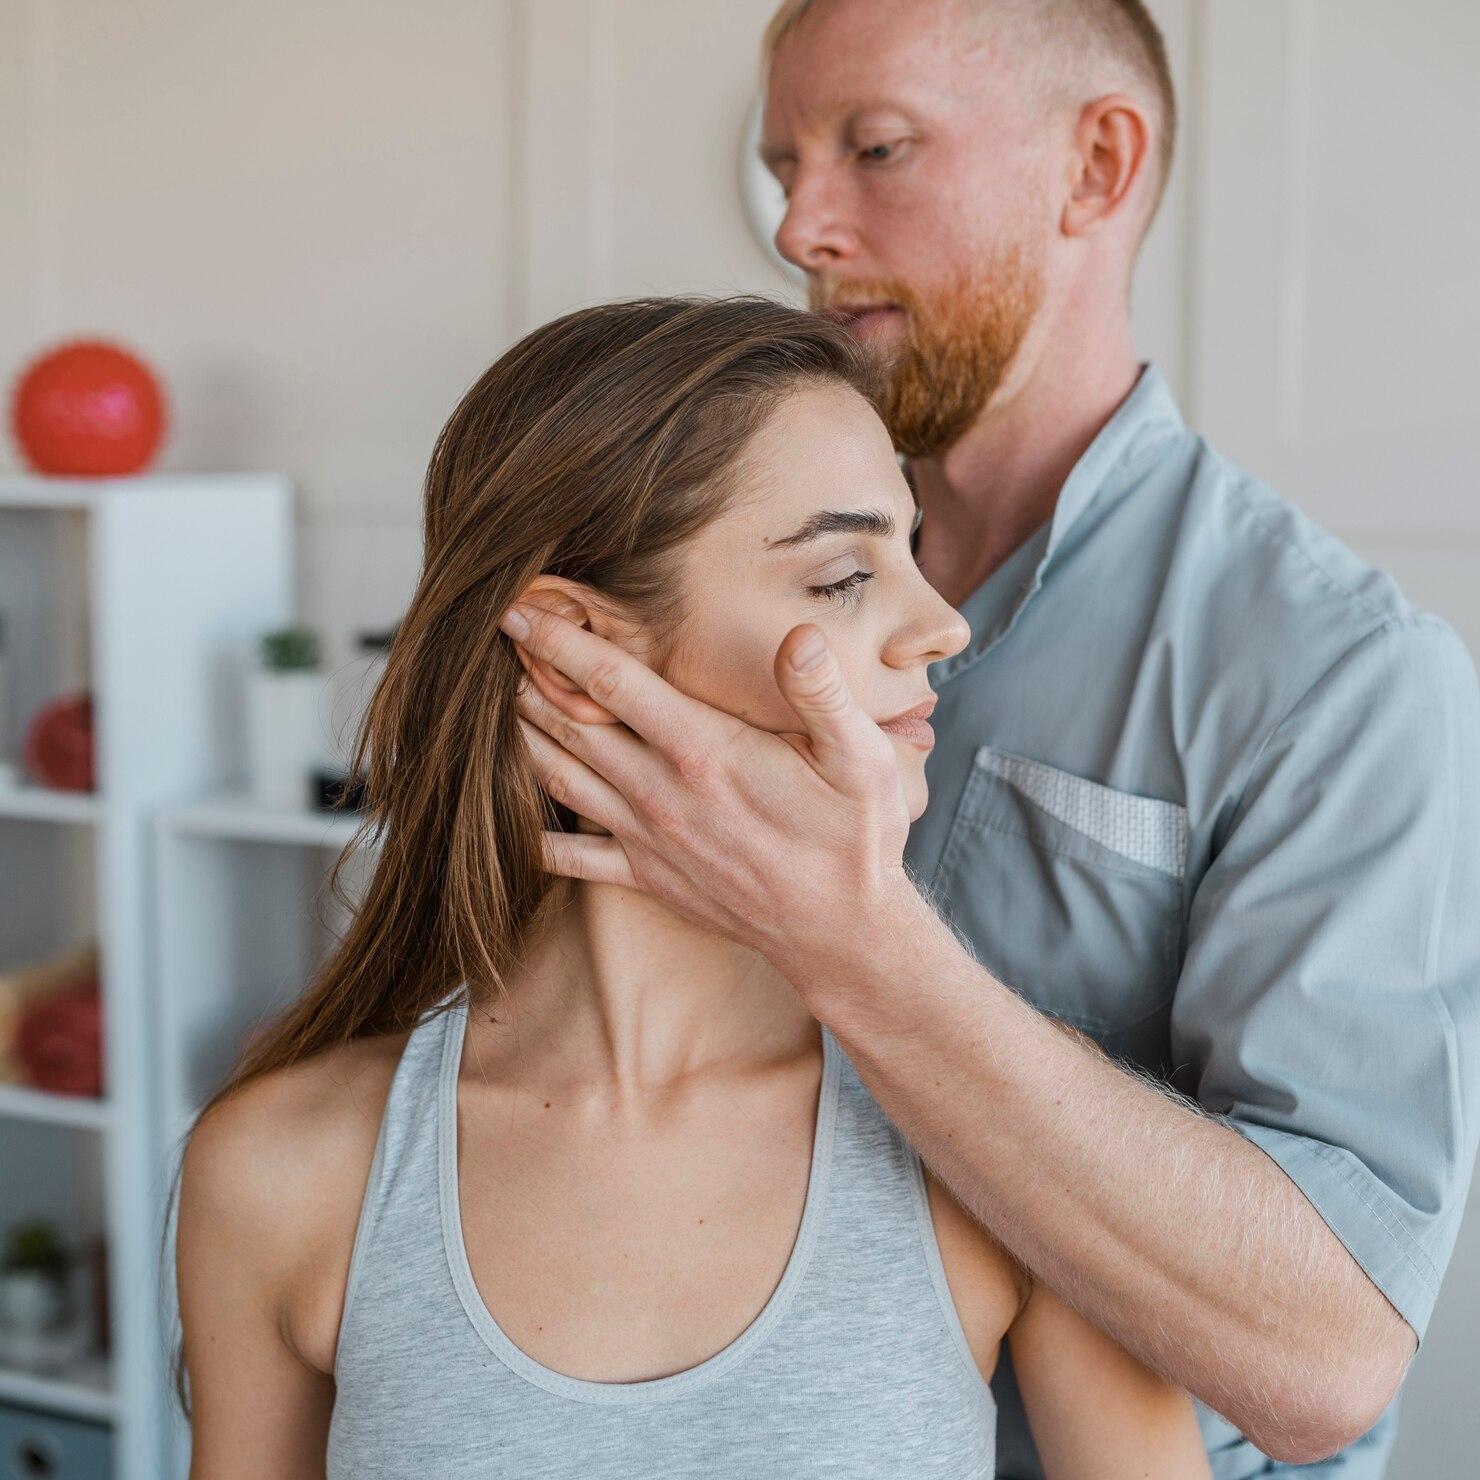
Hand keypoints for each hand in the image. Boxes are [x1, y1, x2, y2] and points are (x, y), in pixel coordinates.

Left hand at [500, 602, 914, 981]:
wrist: (841, 933)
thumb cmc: (854, 840)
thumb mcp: (861, 758)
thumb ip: (823, 693)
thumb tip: (797, 636)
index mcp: (705, 752)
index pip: (612, 684)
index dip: (560, 643)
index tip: (521, 612)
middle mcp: (662, 792)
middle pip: (569, 726)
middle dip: (528, 681)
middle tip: (497, 647)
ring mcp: (647, 839)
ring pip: (559, 780)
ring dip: (523, 740)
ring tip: (497, 705)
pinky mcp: (646, 876)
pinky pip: (570, 857)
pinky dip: (534, 833)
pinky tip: (508, 814)